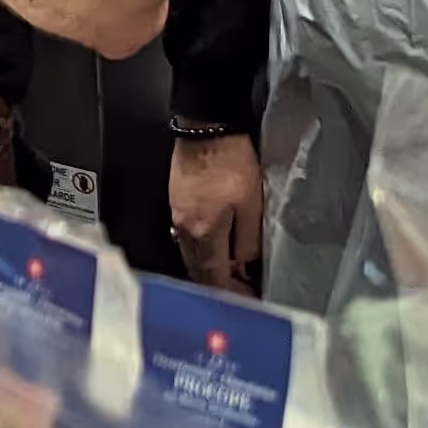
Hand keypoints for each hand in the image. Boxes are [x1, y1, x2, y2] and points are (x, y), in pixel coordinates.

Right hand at [169, 134, 263, 291]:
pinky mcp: (176, 199)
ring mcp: (176, 214)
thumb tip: (243, 265)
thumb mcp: (252, 205)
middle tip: (240, 292)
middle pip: (197, 269)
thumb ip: (247, 241)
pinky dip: (201, 249)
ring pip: (190, 254)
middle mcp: (184, 229)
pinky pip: (186, 237)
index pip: (214, 277)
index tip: (247, 301)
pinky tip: (214, 246)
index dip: (231, 293)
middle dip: (217, 285)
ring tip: (230, 272)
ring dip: (208, 268)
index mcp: (203, 233)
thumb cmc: (233, 164)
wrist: (206, 125)